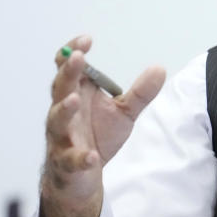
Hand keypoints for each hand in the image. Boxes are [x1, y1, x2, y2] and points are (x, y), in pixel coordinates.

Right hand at [42, 35, 164, 215]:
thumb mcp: (124, 113)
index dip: (72, 53)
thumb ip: (140, 93)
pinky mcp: (66, 163)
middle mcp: (64, 113)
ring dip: (64, 109)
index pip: (68, 69)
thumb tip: (160, 68)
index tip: (86, 40)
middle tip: (77, 57)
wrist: (82, 176)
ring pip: (57, 121)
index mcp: (77, 95)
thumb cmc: (97, 137)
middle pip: (61, 88)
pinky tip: (90, 156)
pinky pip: (70, 159)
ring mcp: (61, 138)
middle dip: (68, 72)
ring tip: (74, 99)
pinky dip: (80, 158)